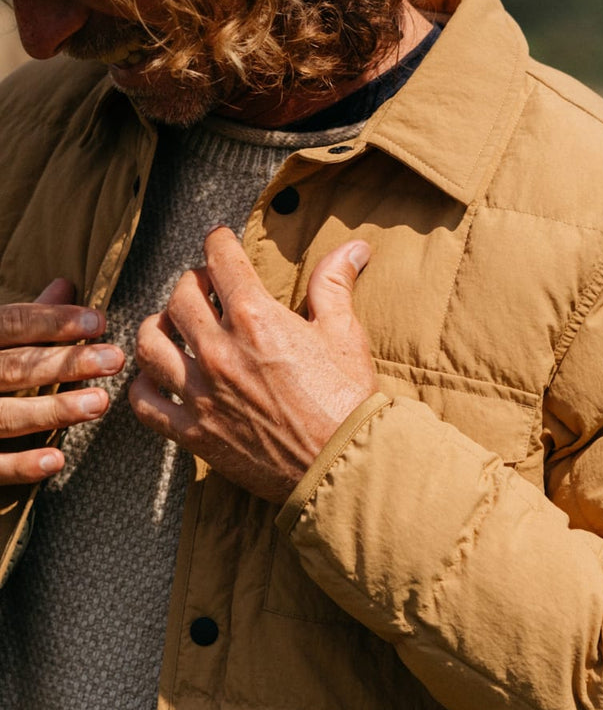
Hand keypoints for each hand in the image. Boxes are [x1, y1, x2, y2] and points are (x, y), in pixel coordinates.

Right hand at [0, 278, 123, 483]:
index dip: (53, 321)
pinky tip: (57, 460)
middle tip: (115, 360)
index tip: (98, 321)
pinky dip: (22, 465)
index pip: (10, 323)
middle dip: (66, 363)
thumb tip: (65, 285)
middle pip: (13, 368)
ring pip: (6, 416)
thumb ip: (21, 318)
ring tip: (100, 403)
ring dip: (54, 410)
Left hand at [130, 227, 377, 502]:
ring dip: (157, 327)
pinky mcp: (194, 433)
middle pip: (180, 297)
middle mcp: (219, 351)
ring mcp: (201, 394)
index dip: (219, 243)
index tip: (220, 242)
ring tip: (171, 327)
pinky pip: (145, 404)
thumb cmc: (347, 400)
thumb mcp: (345, 334)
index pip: (221, 261)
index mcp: (256, 319)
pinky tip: (157, 378)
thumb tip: (353, 248)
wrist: (340, 467)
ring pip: (150, 344)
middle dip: (192, 283)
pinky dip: (143, 387)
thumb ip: (334, 285)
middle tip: (205, 289)